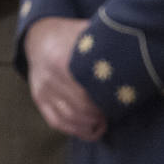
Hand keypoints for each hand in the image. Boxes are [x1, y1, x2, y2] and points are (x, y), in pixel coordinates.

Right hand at [25, 17, 106, 141]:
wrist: (39, 37)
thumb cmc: (70, 36)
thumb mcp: (85, 34)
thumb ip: (101, 45)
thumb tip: (124, 61)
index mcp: (59, 61)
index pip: (86, 92)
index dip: (104, 101)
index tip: (118, 101)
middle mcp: (48, 78)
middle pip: (79, 107)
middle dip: (99, 114)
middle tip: (113, 112)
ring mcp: (42, 90)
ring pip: (68, 118)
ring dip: (89, 125)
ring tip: (104, 122)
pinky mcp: (39, 99)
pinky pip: (56, 122)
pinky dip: (75, 130)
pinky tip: (91, 129)